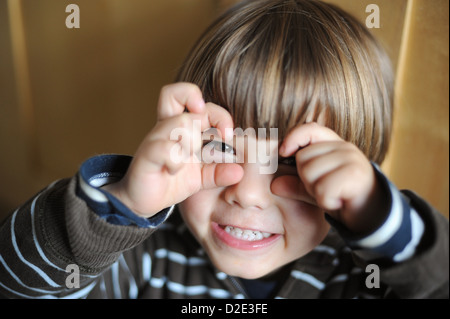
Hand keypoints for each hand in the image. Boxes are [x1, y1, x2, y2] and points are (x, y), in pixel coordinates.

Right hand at [103, 83, 242, 217]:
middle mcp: (167, 128)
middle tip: (221, 138)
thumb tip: (239, 172)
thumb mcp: (202, 177)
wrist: (142, 201)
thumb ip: (219, 172)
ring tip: (189, 160)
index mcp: (182, 127)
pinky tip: (174, 171)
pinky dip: (175, 160)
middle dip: (213, 117)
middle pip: (185, 98)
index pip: (193, 98)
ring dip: (193, 141)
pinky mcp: (147, 156)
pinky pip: (166, 149)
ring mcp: (155, 140)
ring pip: (180, 123)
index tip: (228, 134)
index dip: (216, 110)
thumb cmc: (172, 181)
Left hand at [272, 122, 388, 234]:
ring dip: (317, 192)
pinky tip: (339, 202)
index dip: (293, 137)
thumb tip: (274, 185)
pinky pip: (323, 190)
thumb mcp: (316, 189)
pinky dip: (327, 202)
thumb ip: (296, 185)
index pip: (310, 129)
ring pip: (311, 175)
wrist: (373, 215)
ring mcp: (351, 160)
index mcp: (334, 145)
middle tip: (324, 189)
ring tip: (333, 195)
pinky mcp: (356, 175)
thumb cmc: (342, 197)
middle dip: (307, 179)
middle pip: (303, 159)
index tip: (283, 152)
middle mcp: (344, 148)